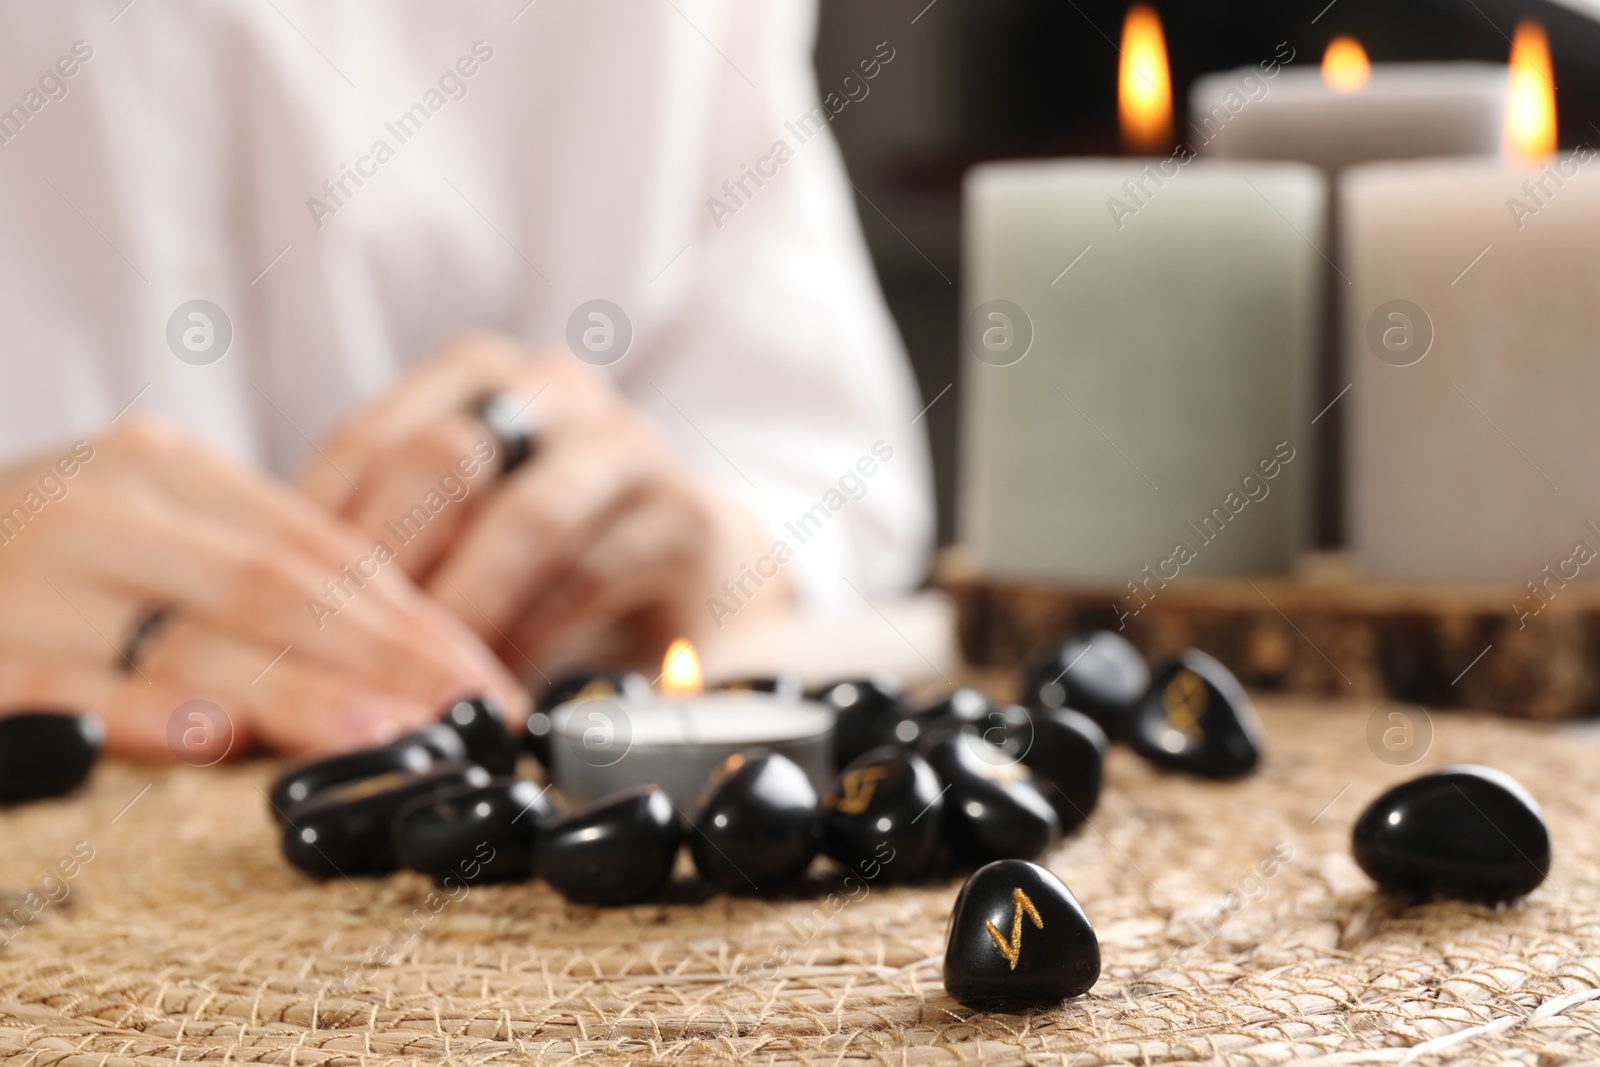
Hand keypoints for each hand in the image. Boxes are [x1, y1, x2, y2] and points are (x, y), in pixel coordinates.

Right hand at [0, 418, 524, 758]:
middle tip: (467, 716)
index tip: (484, 677)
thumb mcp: (148, 527)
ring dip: (304, 695)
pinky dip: (149, 715)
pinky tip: (220, 742)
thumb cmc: (45, 556)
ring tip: (390, 734)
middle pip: (280, 588)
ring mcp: (34, 575)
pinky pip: (73, 689)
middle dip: (388, 659)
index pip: (319, 544)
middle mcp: (105, 504)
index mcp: (162, 464)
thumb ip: (251, 566)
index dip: (412, 615)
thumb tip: (403, 645)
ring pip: (198, 636)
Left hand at [300, 333, 786, 676]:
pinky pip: (595, 573)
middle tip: (341, 664)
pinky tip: (497, 694)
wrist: (693, 583)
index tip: (280, 629)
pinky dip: (539, 640)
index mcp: (474, 380)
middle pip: (442, 461)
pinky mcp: (683, 512)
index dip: (316, 540)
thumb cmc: (543, 566)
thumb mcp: (450, 546)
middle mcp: (549, 389)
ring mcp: (624, 442)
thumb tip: (250, 642)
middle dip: (389, 571)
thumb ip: (375, 564)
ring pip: (525, 517)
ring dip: (467, 611)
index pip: (368, 442)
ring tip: (418, 689)